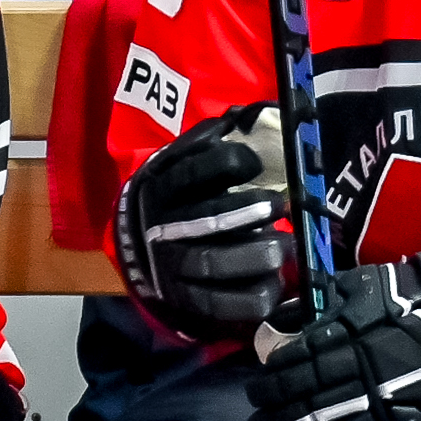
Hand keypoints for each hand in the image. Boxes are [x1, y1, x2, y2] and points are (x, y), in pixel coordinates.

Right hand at [115, 107, 296, 337]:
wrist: (136, 243)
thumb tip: (243, 115)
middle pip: (205, 221)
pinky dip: (246, 299)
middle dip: (248, 213)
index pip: (191, 172)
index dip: (228, 164)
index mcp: (160, 186)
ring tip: (284, 245)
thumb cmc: (174, 196)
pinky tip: (273, 286)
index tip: (255, 163)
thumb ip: (204, 143)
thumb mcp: (176, 162)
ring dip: (253, 256)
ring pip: (210, 263)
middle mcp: (162, 227)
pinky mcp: (182, 298)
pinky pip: (214, 304)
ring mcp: (171, 265)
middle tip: (281, 205)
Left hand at [247, 243, 420, 420]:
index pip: (292, 354)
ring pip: (317, 418)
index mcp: (351, 327)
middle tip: (263, 404)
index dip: (272, 364)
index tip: (264, 368)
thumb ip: (336, 302)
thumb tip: (288, 324)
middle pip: (297, 388)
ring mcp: (379, 398)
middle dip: (274, 399)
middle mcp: (359, 363)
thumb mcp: (378, 287)